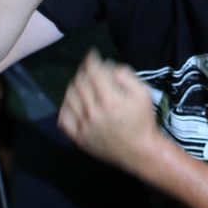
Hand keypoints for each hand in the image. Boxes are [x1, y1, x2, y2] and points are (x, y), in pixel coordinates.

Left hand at [58, 49, 160, 171]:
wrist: (140, 152)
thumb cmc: (143, 121)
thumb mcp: (143, 94)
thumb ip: (126, 76)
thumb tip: (108, 66)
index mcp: (110, 100)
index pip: (93, 72)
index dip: (91, 60)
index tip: (92, 55)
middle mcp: (94, 112)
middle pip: (80, 82)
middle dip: (84, 71)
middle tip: (90, 70)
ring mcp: (84, 126)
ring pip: (70, 97)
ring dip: (74, 86)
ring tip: (82, 84)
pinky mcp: (79, 138)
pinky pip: (63, 118)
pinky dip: (66, 106)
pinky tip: (73, 103)